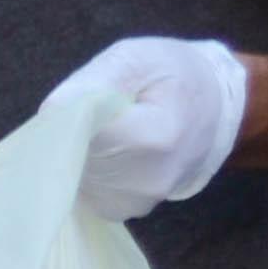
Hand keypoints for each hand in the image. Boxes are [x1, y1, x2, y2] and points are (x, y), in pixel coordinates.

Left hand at [50, 36, 248, 222]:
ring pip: (72, 174)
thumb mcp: (136, 58)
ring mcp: (134, 201)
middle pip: (71, 157)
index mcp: (152, 137)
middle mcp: (144, 181)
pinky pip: (82, 188)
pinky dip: (85, 168)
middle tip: (95, 112)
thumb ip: (93, 82)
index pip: (78, 133)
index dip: (67, 116)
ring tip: (108, 131)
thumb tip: (52, 112)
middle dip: (71, 133)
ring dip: (76, 152)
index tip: (77, 102)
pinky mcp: (122, 210)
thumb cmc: (175, 77)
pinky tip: (109, 151)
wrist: (215, 110)